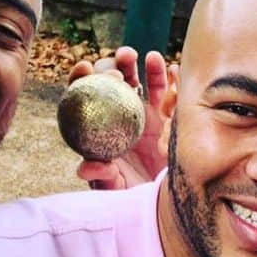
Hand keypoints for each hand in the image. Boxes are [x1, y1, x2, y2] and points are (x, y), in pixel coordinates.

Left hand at [70, 46, 168, 189]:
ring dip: (147, 65)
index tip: (85, 67)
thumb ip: (101, 176)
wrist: (167, 198)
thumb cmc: (135, 194)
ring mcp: (149, 112)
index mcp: (103, 125)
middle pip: (116, 80)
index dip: (82, 77)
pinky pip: (174, 92)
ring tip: (150, 58)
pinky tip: (174, 72)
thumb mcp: (117, 188)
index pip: (87, 95)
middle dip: (116, 66)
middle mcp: (124, 113)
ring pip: (146, 80)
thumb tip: (84, 167)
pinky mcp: (172, 115)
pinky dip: (174, 79)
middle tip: (122, 66)